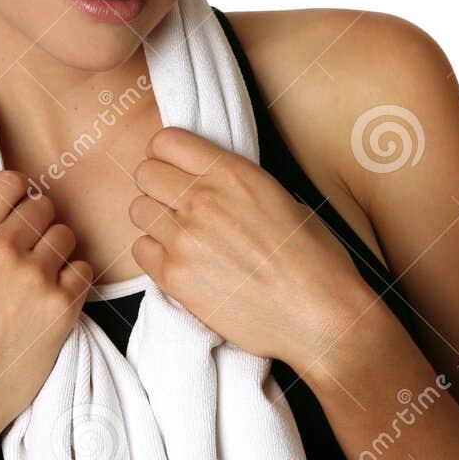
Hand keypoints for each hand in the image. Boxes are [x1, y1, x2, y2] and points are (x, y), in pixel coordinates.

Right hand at [0, 171, 94, 456]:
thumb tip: (7, 218)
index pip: (9, 182)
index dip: (18, 196)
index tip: (17, 214)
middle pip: (44, 206)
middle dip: (40, 225)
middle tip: (29, 255)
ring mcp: (33, 279)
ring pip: (67, 236)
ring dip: (58, 253)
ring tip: (38, 283)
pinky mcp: (60, 309)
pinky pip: (84, 272)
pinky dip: (74, 282)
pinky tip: (52, 302)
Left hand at [128, 127, 376, 372]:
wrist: (321, 318)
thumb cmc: (315, 262)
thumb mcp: (285, 201)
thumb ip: (240, 188)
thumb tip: (216, 188)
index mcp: (233, 173)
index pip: (166, 141)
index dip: (167, 156)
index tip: (176, 170)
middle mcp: (203, 199)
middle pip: (145, 173)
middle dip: (157, 187)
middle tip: (176, 206)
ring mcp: (185, 238)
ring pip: (138, 211)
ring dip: (154, 221)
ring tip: (181, 237)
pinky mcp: (175, 277)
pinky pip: (140, 251)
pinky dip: (155, 255)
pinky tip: (181, 263)